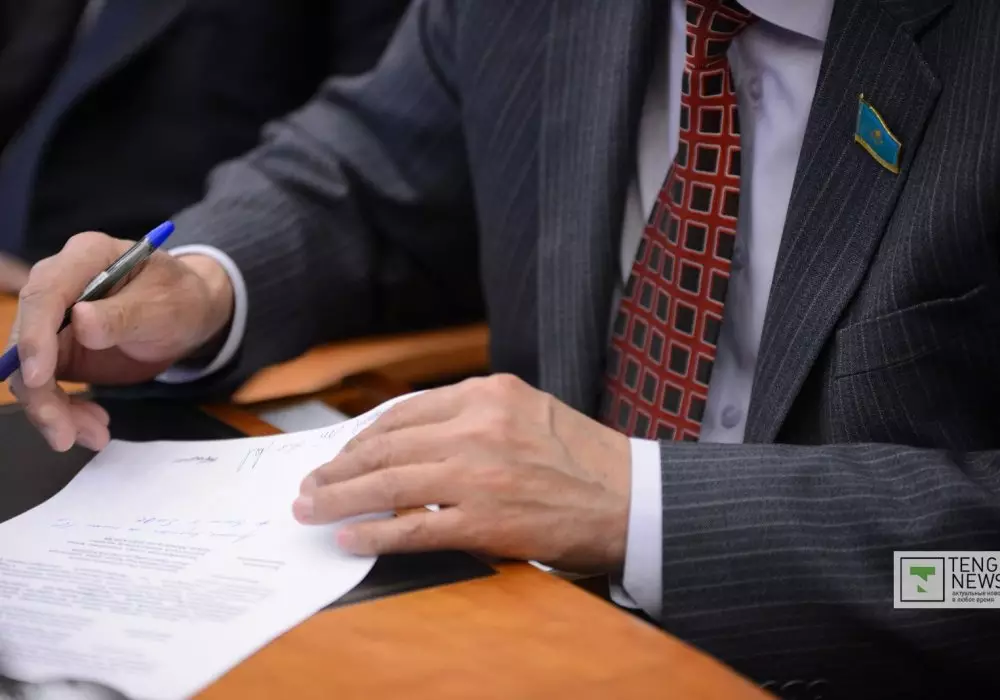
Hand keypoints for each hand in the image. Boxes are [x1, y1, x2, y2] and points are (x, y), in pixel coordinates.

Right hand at [6, 231, 234, 451]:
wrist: (192, 314)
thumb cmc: (181, 299)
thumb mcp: (166, 305)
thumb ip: (125, 315)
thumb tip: (81, 322)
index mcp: (85, 256)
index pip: (44, 295)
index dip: (35, 337)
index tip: (40, 378)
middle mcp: (59, 285)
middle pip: (25, 338)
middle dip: (41, 392)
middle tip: (65, 434)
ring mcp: (54, 320)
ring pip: (29, 371)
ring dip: (54, 410)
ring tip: (95, 435)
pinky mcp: (58, 351)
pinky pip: (46, 387)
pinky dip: (65, 412)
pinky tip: (94, 427)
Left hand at [294, 375, 631, 572]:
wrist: (631, 499)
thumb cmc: (583, 457)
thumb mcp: (529, 410)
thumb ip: (474, 415)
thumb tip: (411, 440)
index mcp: (488, 393)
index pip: (404, 413)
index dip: (363, 438)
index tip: (342, 455)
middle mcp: (479, 427)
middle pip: (386, 447)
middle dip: (339, 469)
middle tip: (310, 486)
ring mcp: (480, 475)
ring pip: (389, 485)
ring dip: (341, 499)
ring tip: (313, 510)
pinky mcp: (485, 522)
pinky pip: (415, 529)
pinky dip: (376, 536)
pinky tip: (350, 540)